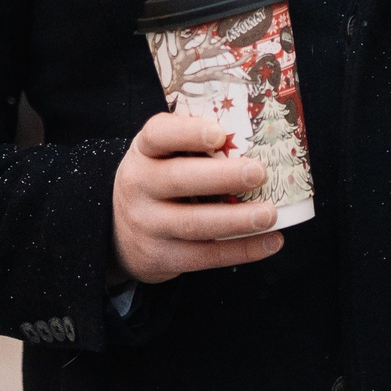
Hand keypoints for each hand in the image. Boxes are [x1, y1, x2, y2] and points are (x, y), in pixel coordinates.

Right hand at [110, 112, 284, 285]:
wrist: (119, 232)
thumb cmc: (158, 180)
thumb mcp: (162, 155)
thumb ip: (193, 144)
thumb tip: (254, 134)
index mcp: (144, 151)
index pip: (159, 135)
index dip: (188, 133)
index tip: (219, 133)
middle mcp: (139, 186)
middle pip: (179, 180)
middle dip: (223, 177)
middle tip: (259, 173)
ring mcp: (148, 224)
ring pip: (194, 223)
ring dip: (237, 220)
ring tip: (269, 214)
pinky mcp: (161, 257)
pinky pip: (204, 256)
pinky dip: (241, 250)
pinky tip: (270, 242)